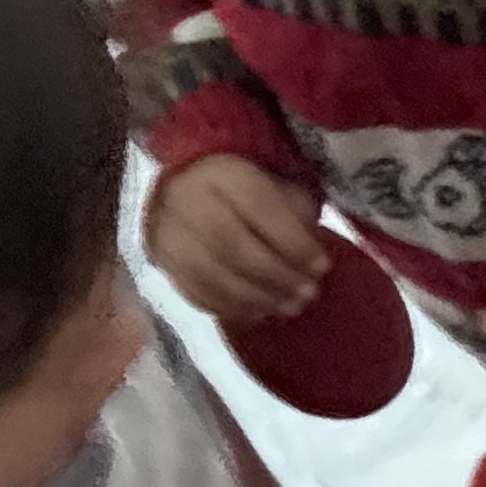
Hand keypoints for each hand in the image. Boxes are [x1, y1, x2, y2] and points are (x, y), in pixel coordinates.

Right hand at [147, 155, 331, 323]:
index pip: (258, 204)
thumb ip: (296, 215)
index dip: (292, 240)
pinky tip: (260, 313)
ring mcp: (168, 233)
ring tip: (290, 307)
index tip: (322, 266)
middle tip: (308, 294)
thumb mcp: (277, 187)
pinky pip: (196, 292)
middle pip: (232, 244)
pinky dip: (232, 308)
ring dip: (257, 298)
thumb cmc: (246, 192)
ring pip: (212, 274)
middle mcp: (187, 199)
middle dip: (276, 275)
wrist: (187, 192)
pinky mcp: (162, 262)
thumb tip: (313, 259)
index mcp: (222, 172)